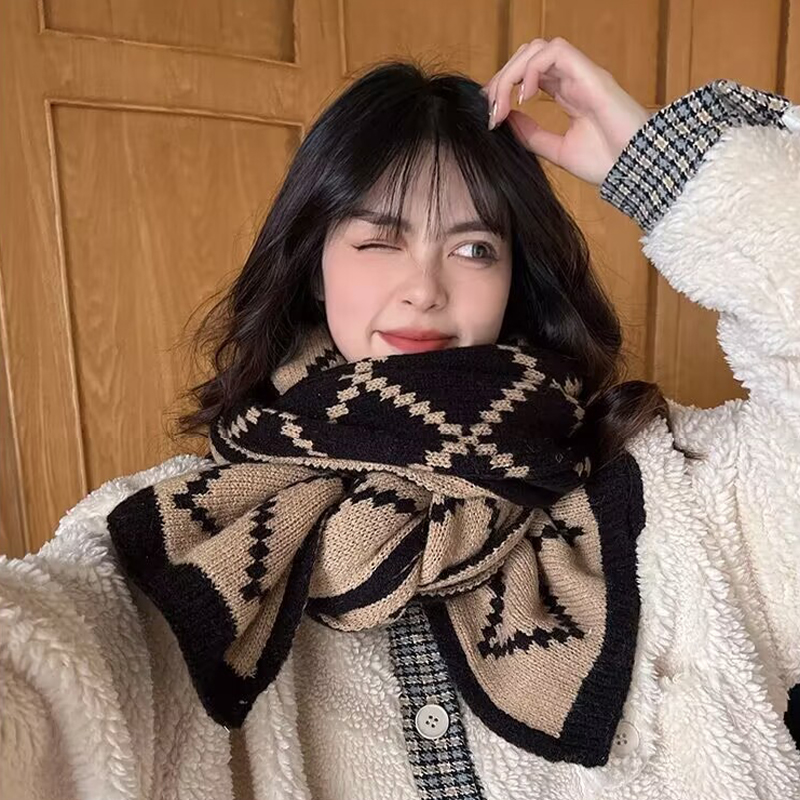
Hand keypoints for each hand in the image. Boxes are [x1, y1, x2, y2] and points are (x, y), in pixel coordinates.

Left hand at [482, 37, 651, 184]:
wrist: (636, 171)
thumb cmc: (607, 162)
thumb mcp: (557, 150)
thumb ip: (531, 134)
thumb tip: (505, 119)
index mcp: (566, 94)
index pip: (527, 74)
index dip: (504, 87)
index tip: (491, 116)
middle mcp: (573, 79)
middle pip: (527, 56)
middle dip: (502, 79)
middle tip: (492, 111)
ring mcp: (582, 74)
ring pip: (537, 49)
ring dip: (512, 73)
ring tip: (504, 106)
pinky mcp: (591, 74)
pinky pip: (555, 52)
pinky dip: (532, 69)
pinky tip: (525, 98)